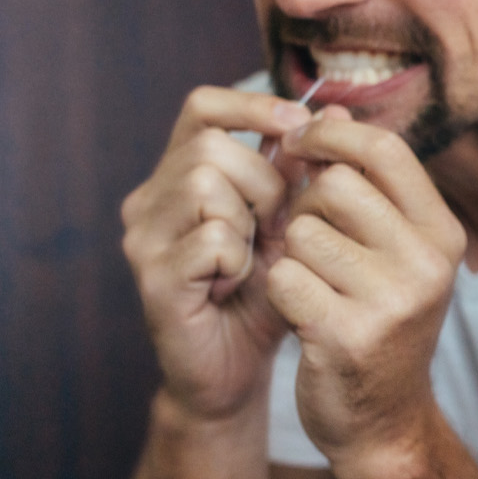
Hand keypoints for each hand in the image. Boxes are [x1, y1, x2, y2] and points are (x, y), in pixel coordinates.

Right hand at [119, 86, 314, 422]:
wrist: (235, 372)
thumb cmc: (262, 295)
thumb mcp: (290, 224)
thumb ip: (302, 171)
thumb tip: (334, 110)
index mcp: (177, 176)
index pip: (201, 107)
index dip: (251, 106)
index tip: (297, 125)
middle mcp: (149, 200)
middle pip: (210, 146)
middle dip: (262, 181)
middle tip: (274, 227)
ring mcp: (143, 238)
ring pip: (205, 183)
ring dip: (249, 221)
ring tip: (252, 258)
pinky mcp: (151, 277)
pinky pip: (211, 238)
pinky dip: (237, 260)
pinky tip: (234, 284)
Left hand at [259, 106, 470, 463]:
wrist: (383, 422)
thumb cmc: (378, 321)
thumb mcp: (391, 250)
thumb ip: (363, 183)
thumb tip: (324, 107)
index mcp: (443, 233)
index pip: (385, 149)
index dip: (332, 134)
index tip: (298, 141)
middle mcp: (427, 264)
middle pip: (336, 185)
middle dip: (305, 206)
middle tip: (308, 240)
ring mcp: (391, 302)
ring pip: (302, 232)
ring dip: (291, 254)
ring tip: (312, 285)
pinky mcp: (346, 336)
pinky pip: (284, 278)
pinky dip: (279, 292)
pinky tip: (301, 315)